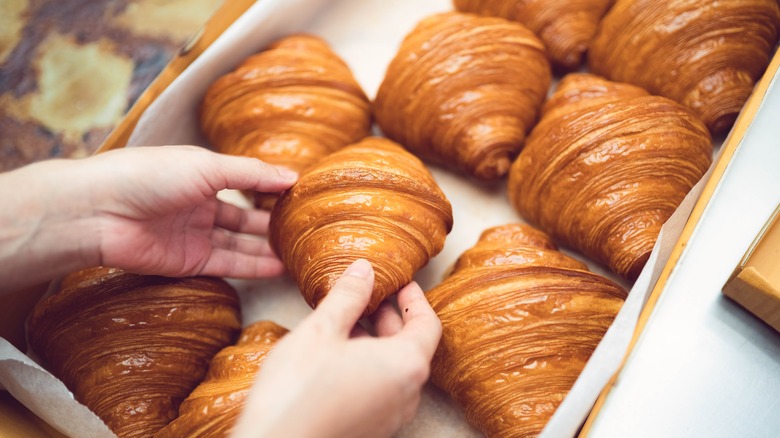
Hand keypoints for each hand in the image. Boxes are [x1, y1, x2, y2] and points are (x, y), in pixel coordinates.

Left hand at [0, 146, 295, 292]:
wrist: (100, 211)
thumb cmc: (149, 175)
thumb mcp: (208, 166)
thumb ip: (252, 174)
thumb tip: (293, 176)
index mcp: (203, 175)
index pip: (248, 183)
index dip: (274, 189)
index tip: (305, 196)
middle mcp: (200, 205)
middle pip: (246, 218)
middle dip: (274, 224)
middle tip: (307, 231)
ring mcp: (195, 235)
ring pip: (240, 244)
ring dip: (268, 249)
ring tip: (300, 254)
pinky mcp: (189, 262)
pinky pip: (228, 264)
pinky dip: (253, 266)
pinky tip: (278, 267)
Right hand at [233, 259, 441, 437]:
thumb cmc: (298, 392)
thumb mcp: (321, 331)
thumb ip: (348, 297)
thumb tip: (364, 269)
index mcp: (405, 365)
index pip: (428, 324)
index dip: (415, 299)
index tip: (402, 282)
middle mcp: (407, 394)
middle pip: (412, 346)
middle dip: (391, 318)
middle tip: (371, 295)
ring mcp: (390, 417)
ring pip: (394, 369)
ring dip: (377, 342)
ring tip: (348, 323)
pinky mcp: (371, 430)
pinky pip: (381, 390)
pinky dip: (369, 366)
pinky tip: (337, 357)